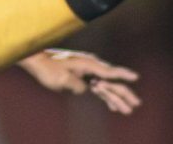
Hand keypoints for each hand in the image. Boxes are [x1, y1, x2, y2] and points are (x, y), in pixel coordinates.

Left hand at [20, 49, 140, 114]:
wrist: (36, 61)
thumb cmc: (47, 68)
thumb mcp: (61, 78)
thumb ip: (77, 85)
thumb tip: (87, 89)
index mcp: (87, 63)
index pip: (108, 71)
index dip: (122, 75)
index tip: (136, 77)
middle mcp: (90, 66)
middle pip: (111, 81)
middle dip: (123, 94)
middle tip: (136, 104)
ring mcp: (86, 72)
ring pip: (106, 87)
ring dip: (116, 99)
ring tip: (128, 110)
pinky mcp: (81, 77)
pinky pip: (97, 88)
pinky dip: (105, 97)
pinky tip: (112, 107)